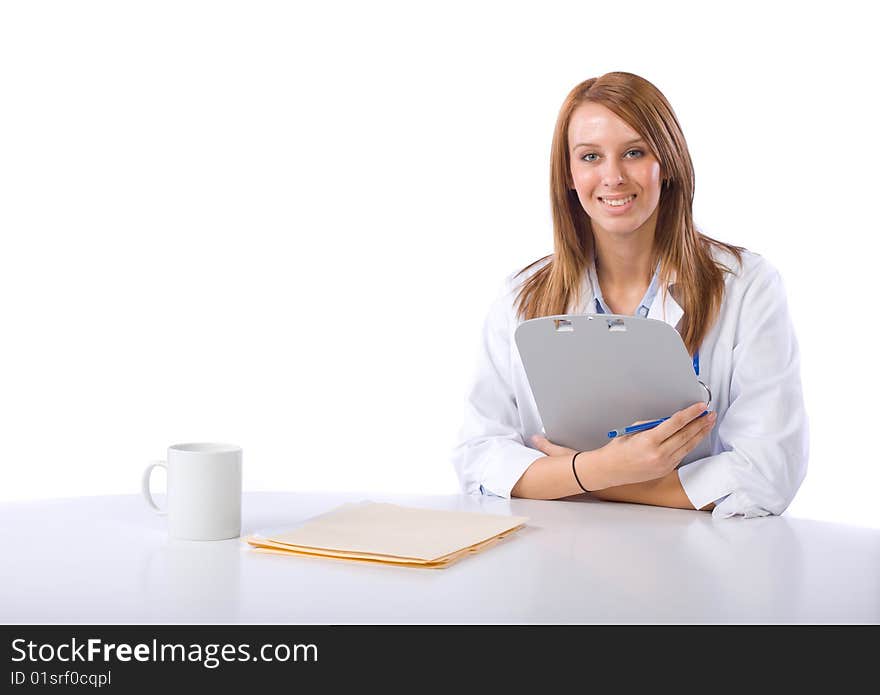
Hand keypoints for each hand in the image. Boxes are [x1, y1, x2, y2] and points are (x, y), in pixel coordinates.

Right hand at [600, 402, 715, 486]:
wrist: (611, 470)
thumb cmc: (619, 449)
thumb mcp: (634, 430)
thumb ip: (655, 425)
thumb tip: (674, 420)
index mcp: (649, 441)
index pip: (676, 423)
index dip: (691, 413)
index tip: (700, 407)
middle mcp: (659, 454)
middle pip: (686, 435)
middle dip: (700, 423)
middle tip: (710, 414)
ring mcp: (664, 464)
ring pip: (688, 446)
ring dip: (700, 433)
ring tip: (708, 424)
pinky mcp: (666, 470)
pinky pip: (682, 454)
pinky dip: (690, 444)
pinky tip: (696, 437)